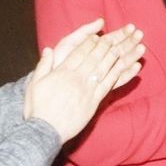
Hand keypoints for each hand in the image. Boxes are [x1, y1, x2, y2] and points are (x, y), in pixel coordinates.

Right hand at [25, 20, 144, 140]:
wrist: (45, 130)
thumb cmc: (38, 108)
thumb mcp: (35, 84)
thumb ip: (43, 65)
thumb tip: (48, 50)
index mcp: (62, 72)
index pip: (79, 52)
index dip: (89, 42)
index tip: (97, 36)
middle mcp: (77, 78)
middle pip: (94, 57)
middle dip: (105, 45)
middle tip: (115, 37)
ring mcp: (87, 89)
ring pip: (104, 68)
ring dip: (116, 56)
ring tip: (125, 46)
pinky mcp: (94, 101)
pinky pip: (110, 84)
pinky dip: (121, 74)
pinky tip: (130, 67)